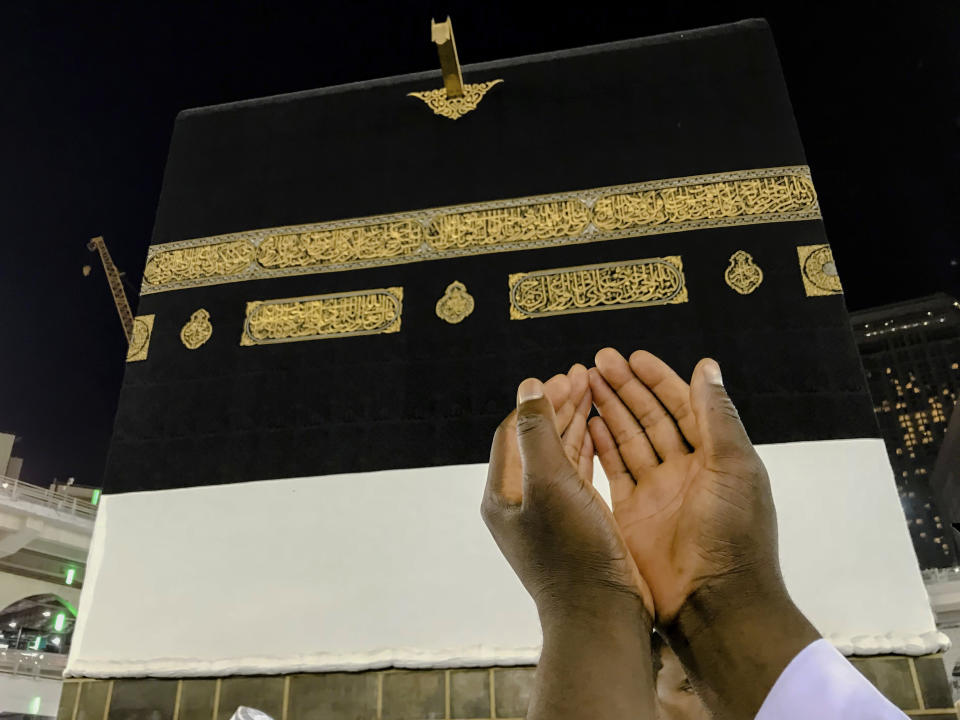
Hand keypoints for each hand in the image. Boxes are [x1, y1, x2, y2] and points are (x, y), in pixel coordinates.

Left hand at [481, 364, 652, 619]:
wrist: (601, 616)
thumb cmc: (575, 555)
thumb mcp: (552, 485)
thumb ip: (537, 433)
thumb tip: (527, 388)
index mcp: (502, 495)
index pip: (513, 432)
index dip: (538, 401)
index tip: (567, 375)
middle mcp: (519, 504)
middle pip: (535, 440)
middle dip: (557, 406)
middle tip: (583, 375)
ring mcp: (547, 516)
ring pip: (557, 456)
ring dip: (573, 422)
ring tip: (593, 391)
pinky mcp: (575, 526)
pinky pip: (575, 476)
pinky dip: (585, 449)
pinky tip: (599, 430)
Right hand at [587, 348, 781, 623]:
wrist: (715, 603)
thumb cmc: (735, 534)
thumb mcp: (735, 467)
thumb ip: (717, 416)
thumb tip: (707, 366)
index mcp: (714, 456)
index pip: (682, 406)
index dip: (658, 379)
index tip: (632, 357)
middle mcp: (684, 470)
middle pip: (650, 418)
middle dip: (626, 388)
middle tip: (598, 361)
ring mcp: (656, 492)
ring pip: (628, 440)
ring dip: (609, 410)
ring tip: (585, 384)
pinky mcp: (631, 515)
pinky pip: (613, 472)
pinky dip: (600, 446)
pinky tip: (585, 424)